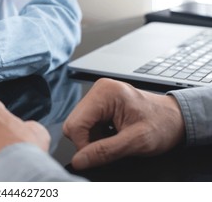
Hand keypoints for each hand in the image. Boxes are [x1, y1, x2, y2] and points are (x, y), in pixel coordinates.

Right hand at [63, 78, 184, 169]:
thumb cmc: (163, 124)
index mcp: (105, 93)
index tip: (99, 156)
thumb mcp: (136, 142)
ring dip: (94, 138)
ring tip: (116, 138)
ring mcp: (98, 96)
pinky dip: (97, 134)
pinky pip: (86, 124)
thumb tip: (80, 160)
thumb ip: (105, 151)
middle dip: (89, 141)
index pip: (75, 125)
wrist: (176, 119)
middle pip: (74, 124)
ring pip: (78, 125)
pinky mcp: (99, 103)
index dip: (84, 145)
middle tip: (112, 145)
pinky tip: (113, 133)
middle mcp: (98, 90)